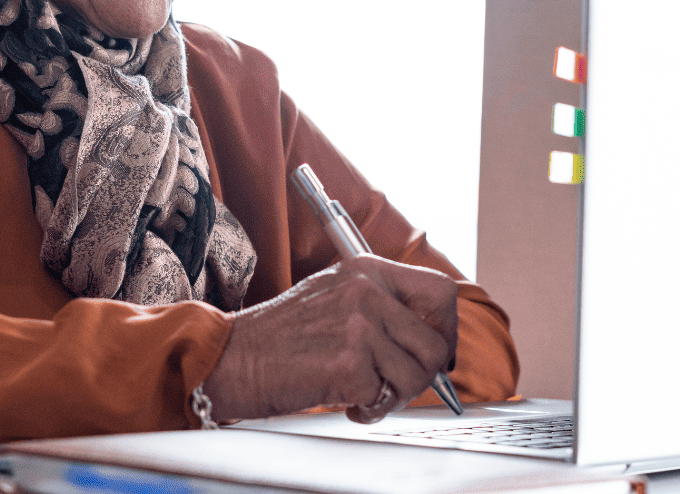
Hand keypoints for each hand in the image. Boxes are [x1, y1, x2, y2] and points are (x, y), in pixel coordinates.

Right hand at [200, 255, 457, 424]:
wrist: (232, 357)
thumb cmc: (279, 337)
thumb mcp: (334, 297)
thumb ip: (381, 306)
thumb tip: (430, 338)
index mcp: (366, 270)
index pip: (440, 292)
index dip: (447, 328)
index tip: (439, 350)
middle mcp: (367, 292)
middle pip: (436, 342)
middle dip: (425, 374)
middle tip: (398, 384)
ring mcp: (359, 327)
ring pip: (417, 375)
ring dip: (395, 395)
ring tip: (363, 392)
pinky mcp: (350, 365)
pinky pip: (385, 399)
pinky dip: (368, 410)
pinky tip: (342, 400)